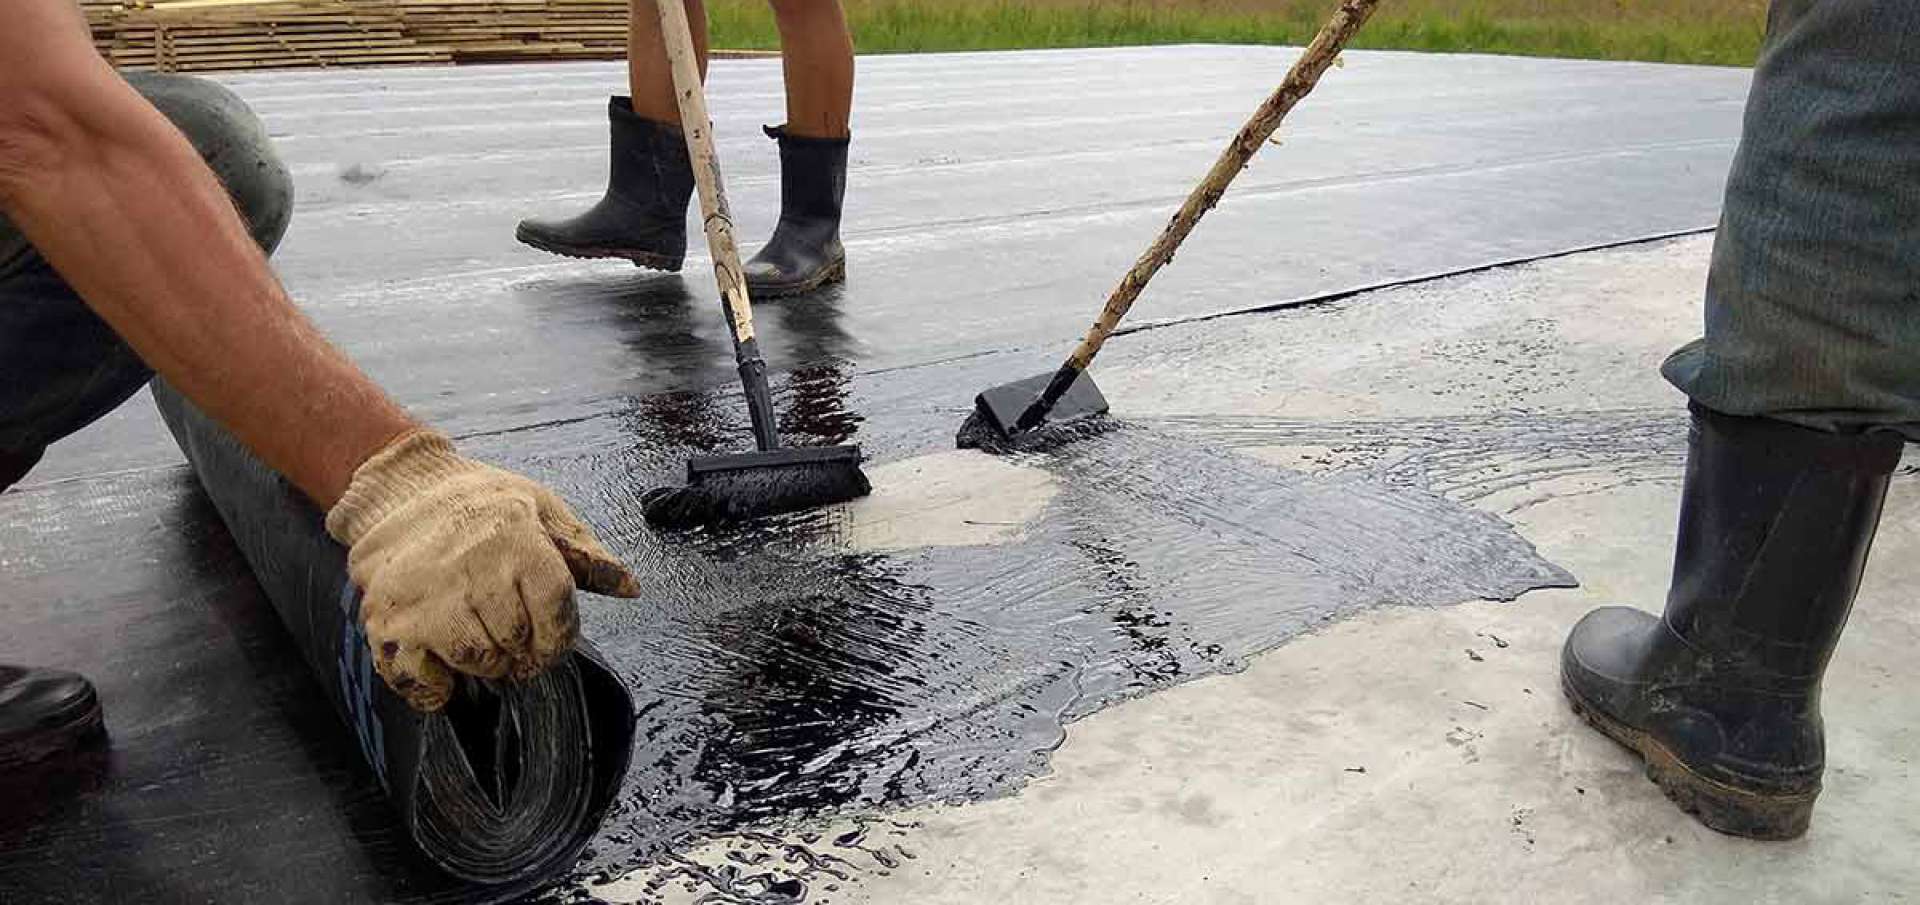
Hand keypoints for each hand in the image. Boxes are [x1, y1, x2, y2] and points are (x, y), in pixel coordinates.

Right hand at [325, 430, 640, 710]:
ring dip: (482, 661)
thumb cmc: (480, 502)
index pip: (556, 616)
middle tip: (509, 632)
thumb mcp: (541, 510)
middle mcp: (472, 570)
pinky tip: (440, 663)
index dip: (559, 637)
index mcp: (517, 542)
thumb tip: (630, 587)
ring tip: (476, 633)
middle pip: (517, 643)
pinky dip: (435, 687)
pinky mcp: (388, 621)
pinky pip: (421, 681)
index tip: (550, 640)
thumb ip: (586, 554)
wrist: (400, 487)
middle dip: (521, 648)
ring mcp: (426, 598)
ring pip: (476, 662)